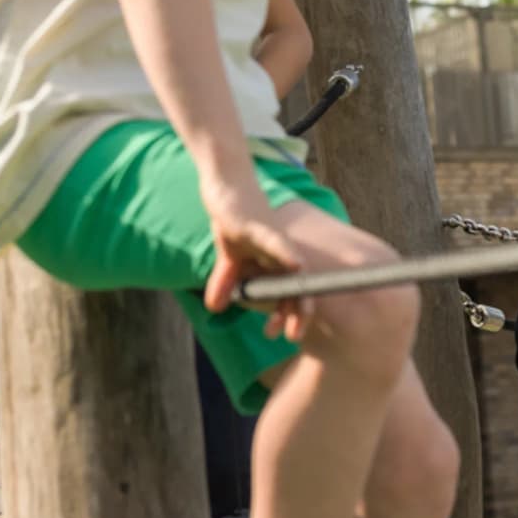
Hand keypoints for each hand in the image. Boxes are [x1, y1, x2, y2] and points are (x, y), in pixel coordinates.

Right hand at [201, 173, 310, 342]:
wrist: (227, 181)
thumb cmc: (235, 216)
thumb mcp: (227, 255)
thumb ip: (226, 280)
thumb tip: (215, 307)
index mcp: (273, 261)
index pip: (288, 291)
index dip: (290, 313)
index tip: (285, 335)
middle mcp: (279, 250)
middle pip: (297, 282)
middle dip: (299, 311)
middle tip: (295, 336)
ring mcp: (271, 236)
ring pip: (291, 266)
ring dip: (296, 291)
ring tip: (303, 314)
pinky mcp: (258, 223)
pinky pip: (275, 240)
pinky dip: (285, 254)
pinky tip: (296, 265)